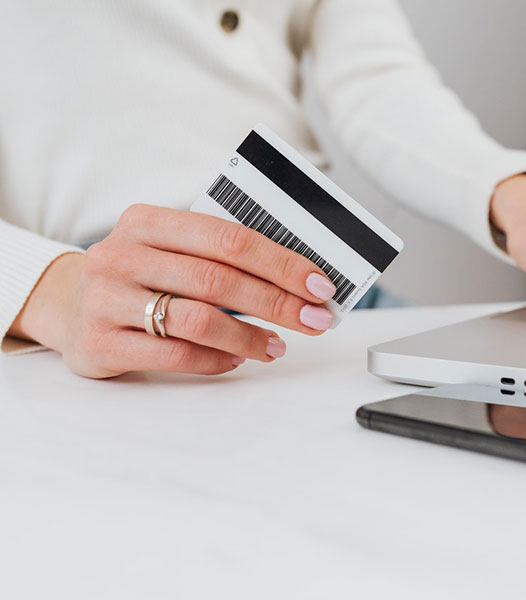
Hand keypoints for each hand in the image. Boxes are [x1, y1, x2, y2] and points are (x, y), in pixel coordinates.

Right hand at [9, 204, 338, 377]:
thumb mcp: (166, 248)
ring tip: (276, 346)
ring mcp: (108, 299)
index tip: (318, 285)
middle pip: (218, 279)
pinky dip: (216, 360)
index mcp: (147, 221)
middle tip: (314, 319)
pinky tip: (236, 359)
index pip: (229, 238)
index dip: (281, 263)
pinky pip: (175, 355)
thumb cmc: (138, 274)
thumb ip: (218, 256)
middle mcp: (123, 254)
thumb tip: (295, 280)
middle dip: (277, 302)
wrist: (66, 304)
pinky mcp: (101, 343)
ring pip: (198, 319)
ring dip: (249, 337)